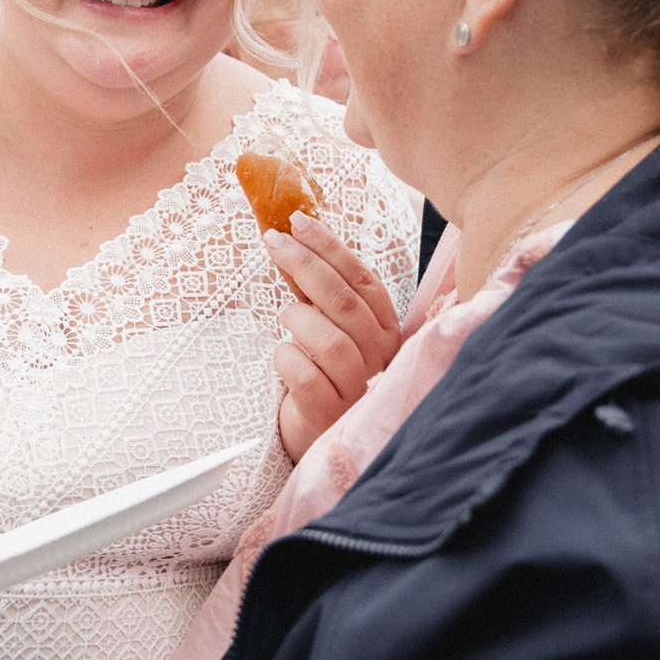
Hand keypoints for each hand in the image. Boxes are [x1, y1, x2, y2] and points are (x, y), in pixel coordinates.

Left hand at [267, 210, 401, 461]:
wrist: (317, 437)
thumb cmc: (325, 375)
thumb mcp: (333, 330)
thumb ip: (325, 295)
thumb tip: (294, 238)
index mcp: (386, 331)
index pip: (364, 280)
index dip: (331, 248)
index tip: (299, 222)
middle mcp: (379, 359)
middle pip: (344, 303)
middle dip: (305, 264)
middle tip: (274, 241)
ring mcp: (356, 389)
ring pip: (330, 341)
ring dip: (298, 319)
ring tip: (286, 318)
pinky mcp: (328, 414)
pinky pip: (304, 375)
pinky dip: (286, 358)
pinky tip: (283, 357)